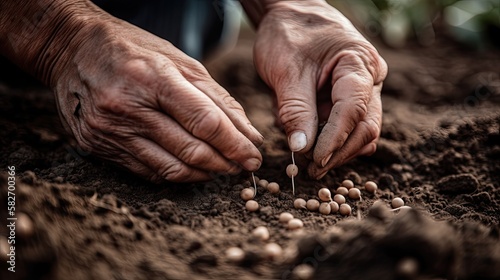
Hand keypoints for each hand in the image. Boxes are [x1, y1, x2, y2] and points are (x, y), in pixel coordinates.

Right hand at [52, 13, 262, 181]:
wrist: (71, 49)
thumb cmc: (133, 50)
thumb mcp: (179, 60)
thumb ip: (216, 97)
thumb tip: (248, 133)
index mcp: (153, 78)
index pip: (205, 122)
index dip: (236, 144)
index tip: (254, 155)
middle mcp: (128, 107)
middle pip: (190, 150)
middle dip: (226, 163)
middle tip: (243, 166)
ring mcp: (110, 130)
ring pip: (171, 168)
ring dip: (204, 174)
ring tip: (222, 169)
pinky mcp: (98, 146)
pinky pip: (148, 172)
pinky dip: (177, 174)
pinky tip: (192, 169)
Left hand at [252, 1, 386, 178]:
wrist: (290, 14)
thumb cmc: (289, 34)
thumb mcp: (286, 70)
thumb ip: (295, 110)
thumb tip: (302, 150)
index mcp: (359, 64)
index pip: (354, 110)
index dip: (335, 140)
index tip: (313, 160)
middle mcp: (370, 78)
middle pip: (365, 127)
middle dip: (338, 152)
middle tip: (310, 171)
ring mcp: (364, 90)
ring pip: (360, 131)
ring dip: (336, 150)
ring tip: (306, 158)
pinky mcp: (349, 99)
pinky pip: (347, 126)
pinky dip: (330, 140)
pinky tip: (307, 141)